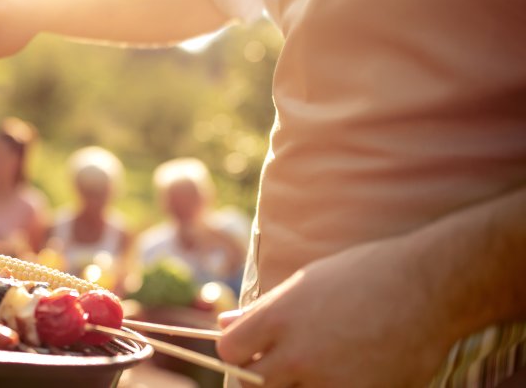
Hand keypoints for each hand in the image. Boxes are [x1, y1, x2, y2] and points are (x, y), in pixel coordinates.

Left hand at [216, 239, 455, 386]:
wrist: (429, 288)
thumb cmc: (365, 275)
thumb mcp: (306, 283)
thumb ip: (262, 311)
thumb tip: (224, 323)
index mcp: (280, 318)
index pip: (230, 351)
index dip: (236, 351)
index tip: (248, 348)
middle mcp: (298, 353)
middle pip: (253, 384)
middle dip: (260, 374)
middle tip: (281, 362)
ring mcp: (328, 380)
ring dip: (297, 383)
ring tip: (320, 361)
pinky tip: (346, 371)